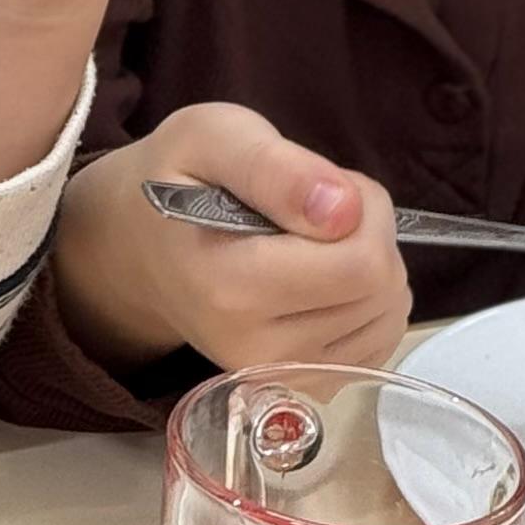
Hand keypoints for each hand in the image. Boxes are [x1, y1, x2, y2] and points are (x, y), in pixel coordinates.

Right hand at [54, 105, 410, 375]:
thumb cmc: (175, 177)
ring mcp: (281, 377)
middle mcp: (256, 350)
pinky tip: (326, 278)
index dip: (364, 208)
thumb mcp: (210, 136)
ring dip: (373, 266)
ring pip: (387, 318)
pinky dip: (369, 302)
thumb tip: (344, 211)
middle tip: (320, 206)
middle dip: (371, 233)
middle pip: (380, 291)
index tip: (325, 183)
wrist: (136, 251)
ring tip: (317, 240)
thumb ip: (275, 167)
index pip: (360, 263)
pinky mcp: (302, 388)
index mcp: (229, 287)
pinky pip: (379, 344)